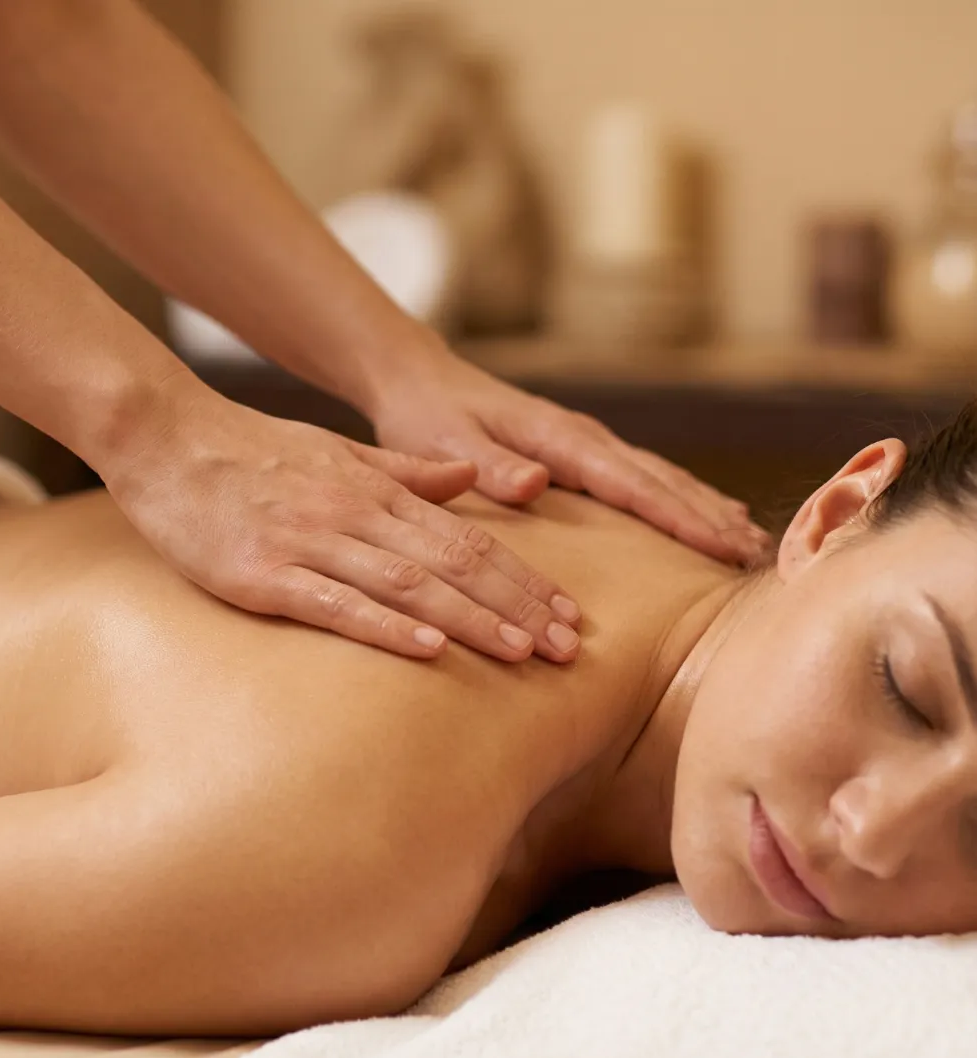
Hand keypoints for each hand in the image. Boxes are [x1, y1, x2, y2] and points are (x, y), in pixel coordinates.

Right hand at [105, 385, 581, 662]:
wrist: (168, 437)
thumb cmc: (254, 451)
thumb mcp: (339, 452)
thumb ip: (406, 471)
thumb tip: (468, 479)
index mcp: (378, 490)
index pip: (469, 540)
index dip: (524, 579)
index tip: (567, 614)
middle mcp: (356, 513)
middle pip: (455, 564)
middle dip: (517, 606)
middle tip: (568, 648)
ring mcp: (311, 543)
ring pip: (409, 585)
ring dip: (471, 620)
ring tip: (521, 653)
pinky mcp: (264, 575)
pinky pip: (336, 604)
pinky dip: (387, 628)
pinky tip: (429, 652)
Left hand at [371, 352, 769, 563]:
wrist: (421, 381)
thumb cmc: (428, 418)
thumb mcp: (447, 444)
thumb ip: (490, 465)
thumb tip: (536, 482)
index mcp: (558, 438)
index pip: (631, 483)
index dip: (680, 516)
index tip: (723, 545)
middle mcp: (583, 437)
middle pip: (660, 480)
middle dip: (709, 517)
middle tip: (758, 556)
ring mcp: (586, 441)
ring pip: (660, 476)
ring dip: (705, 506)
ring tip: (748, 540)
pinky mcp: (580, 449)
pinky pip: (642, 476)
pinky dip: (679, 496)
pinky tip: (704, 513)